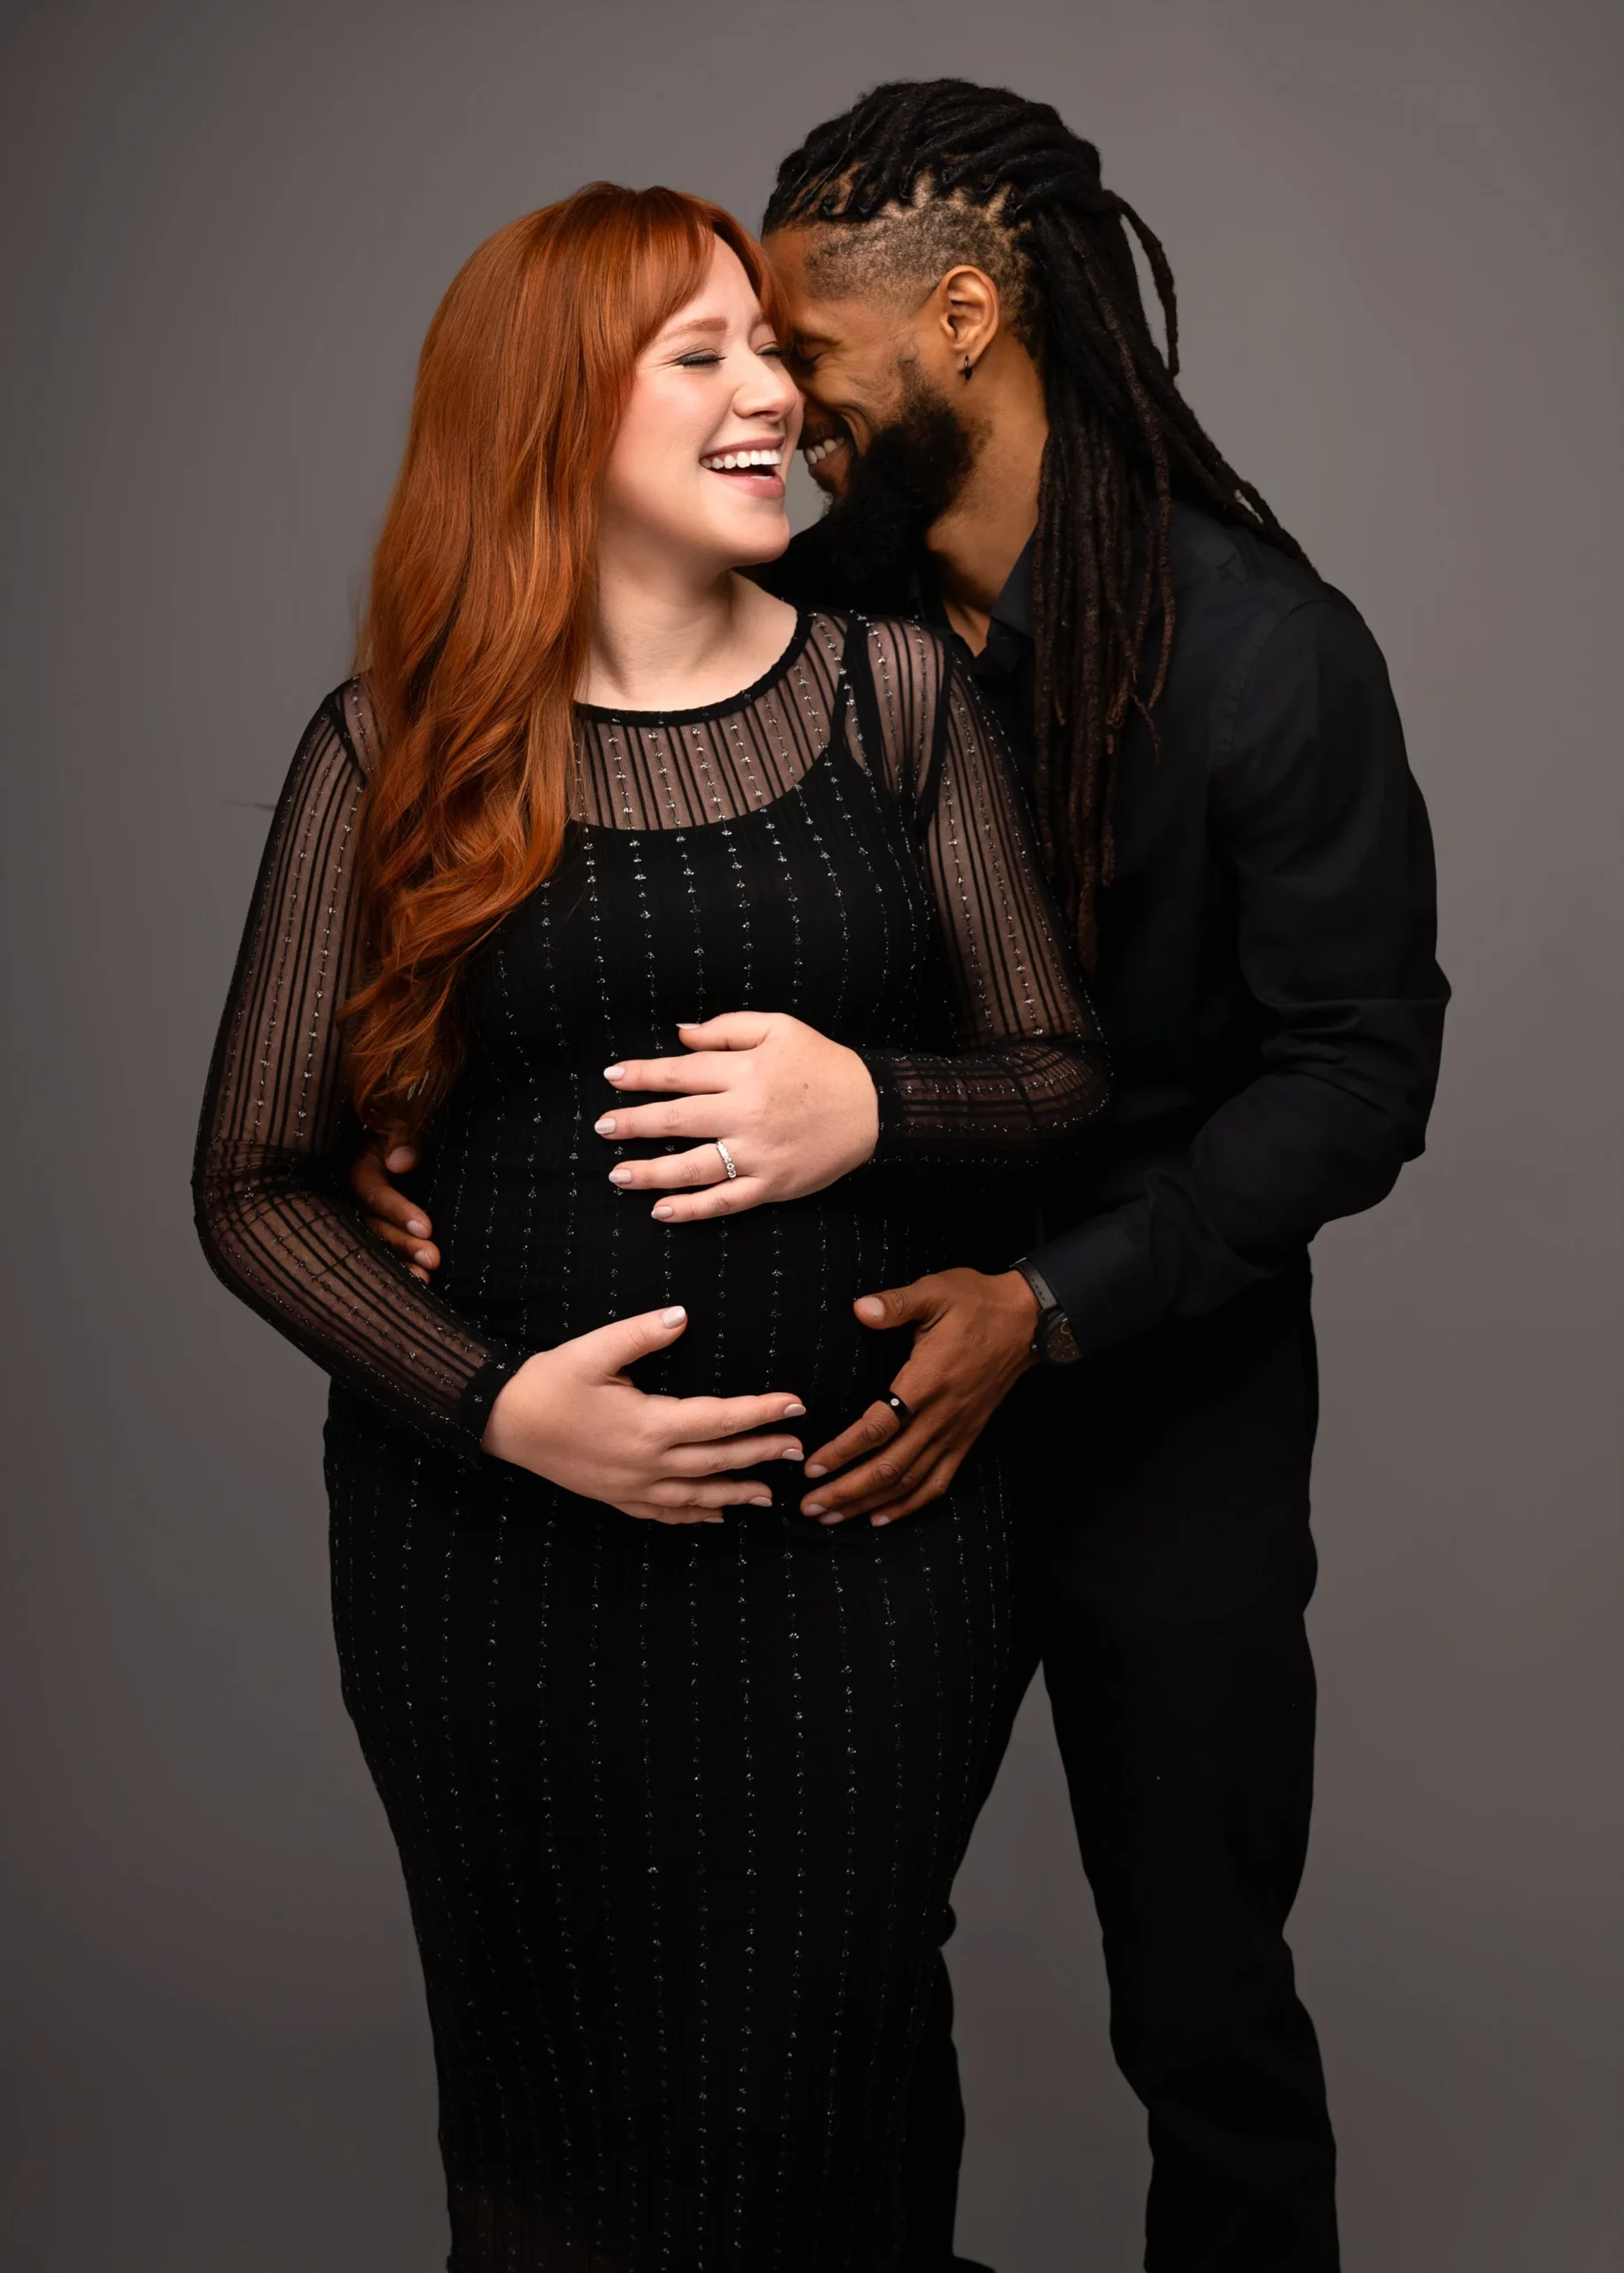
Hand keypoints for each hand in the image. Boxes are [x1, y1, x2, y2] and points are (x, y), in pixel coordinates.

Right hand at [351, 1138, 438, 1281]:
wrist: (407, 1147)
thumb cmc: (405, 1135)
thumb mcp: (401, 1126)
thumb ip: (402, 1139)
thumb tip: (401, 1162)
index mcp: (360, 1172)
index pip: (374, 1194)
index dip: (398, 1211)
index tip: (427, 1228)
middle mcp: (356, 1202)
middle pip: (374, 1227)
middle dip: (403, 1246)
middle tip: (433, 1260)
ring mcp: (367, 1221)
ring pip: (377, 1246)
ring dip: (401, 1264)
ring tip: (426, 1278)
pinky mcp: (381, 1234)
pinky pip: (386, 1254)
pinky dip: (402, 1268)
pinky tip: (423, 1283)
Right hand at [483, 1303, 804, 1524]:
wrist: (502, 1422)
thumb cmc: (550, 1382)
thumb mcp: (594, 1349)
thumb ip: (643, 1334)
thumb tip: (683, 1316)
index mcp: (649, 1425)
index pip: (720, 1419)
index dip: (762, 1412)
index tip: (796, 1406)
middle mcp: (647, 1463)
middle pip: (718, 1461)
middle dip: (761, 1453)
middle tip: (798, 1449)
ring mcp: (632, 1487)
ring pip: (697, 1495)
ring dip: (737, 1493)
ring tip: (768, 1495)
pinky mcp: (616, 1497)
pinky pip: (664, 1514)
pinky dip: (694, 1516)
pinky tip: (715, 1516)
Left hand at [595, 1012, 879, 1223]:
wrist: (874, 1108)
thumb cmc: (822, 1064)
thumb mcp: (780, 1028)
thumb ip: (727, 1027)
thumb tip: (680, 1034)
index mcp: (747, 1072)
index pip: (682, 1072)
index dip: (642, 1075)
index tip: (612, 1077)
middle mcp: (747, 1113)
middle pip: (678, 1118)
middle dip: (634, 1123)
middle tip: (602, 1128)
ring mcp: (759, 1154)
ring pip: (693, 1166)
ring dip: (651, 1171)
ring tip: (618, 1174)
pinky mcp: (772, 1185)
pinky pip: (725, 1201)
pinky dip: (692, 1208)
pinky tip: (661, 1209)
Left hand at [798, 1269, 1039, 1527]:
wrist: (1026, 1321)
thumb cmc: (976, 1303)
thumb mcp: (935, 1291)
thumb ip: (896, 1303)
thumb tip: (860, 1309)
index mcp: (927, 1382)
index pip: (879, 1428)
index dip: (843, 1452)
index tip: (812, 1466)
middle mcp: (941, 1416)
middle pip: (889, 1467)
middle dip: (846, 1491)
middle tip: (809, 1507)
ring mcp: (955, 1432)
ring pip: (909, 1481)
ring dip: (868, 1503)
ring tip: (832, 1517)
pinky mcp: (966, 1438)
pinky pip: (937, 1481)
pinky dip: (909, 1504)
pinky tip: (882, 1516)